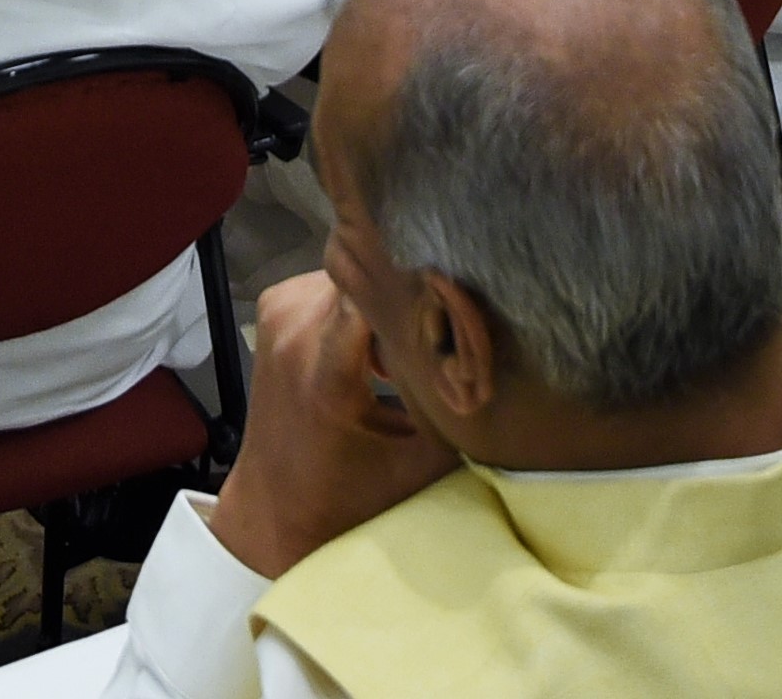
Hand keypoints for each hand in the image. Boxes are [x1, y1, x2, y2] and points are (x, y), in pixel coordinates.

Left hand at [199, 275, 460, 582]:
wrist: (276, 510)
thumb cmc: (350, 498)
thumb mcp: (421, 464)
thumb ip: (459, 410)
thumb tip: (506, 359)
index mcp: (327, 368)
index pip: (383, 284)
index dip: (428, 281)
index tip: (468, 287)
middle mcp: (296, 327)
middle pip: (370, 271)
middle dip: (412, 288)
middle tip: (454, 311)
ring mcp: (280, 311)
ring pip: (352, 273)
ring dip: (386, 295)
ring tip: (420, 328)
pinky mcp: (275, 308)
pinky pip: (331, 284)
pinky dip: (360, 302)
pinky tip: (384, 334)